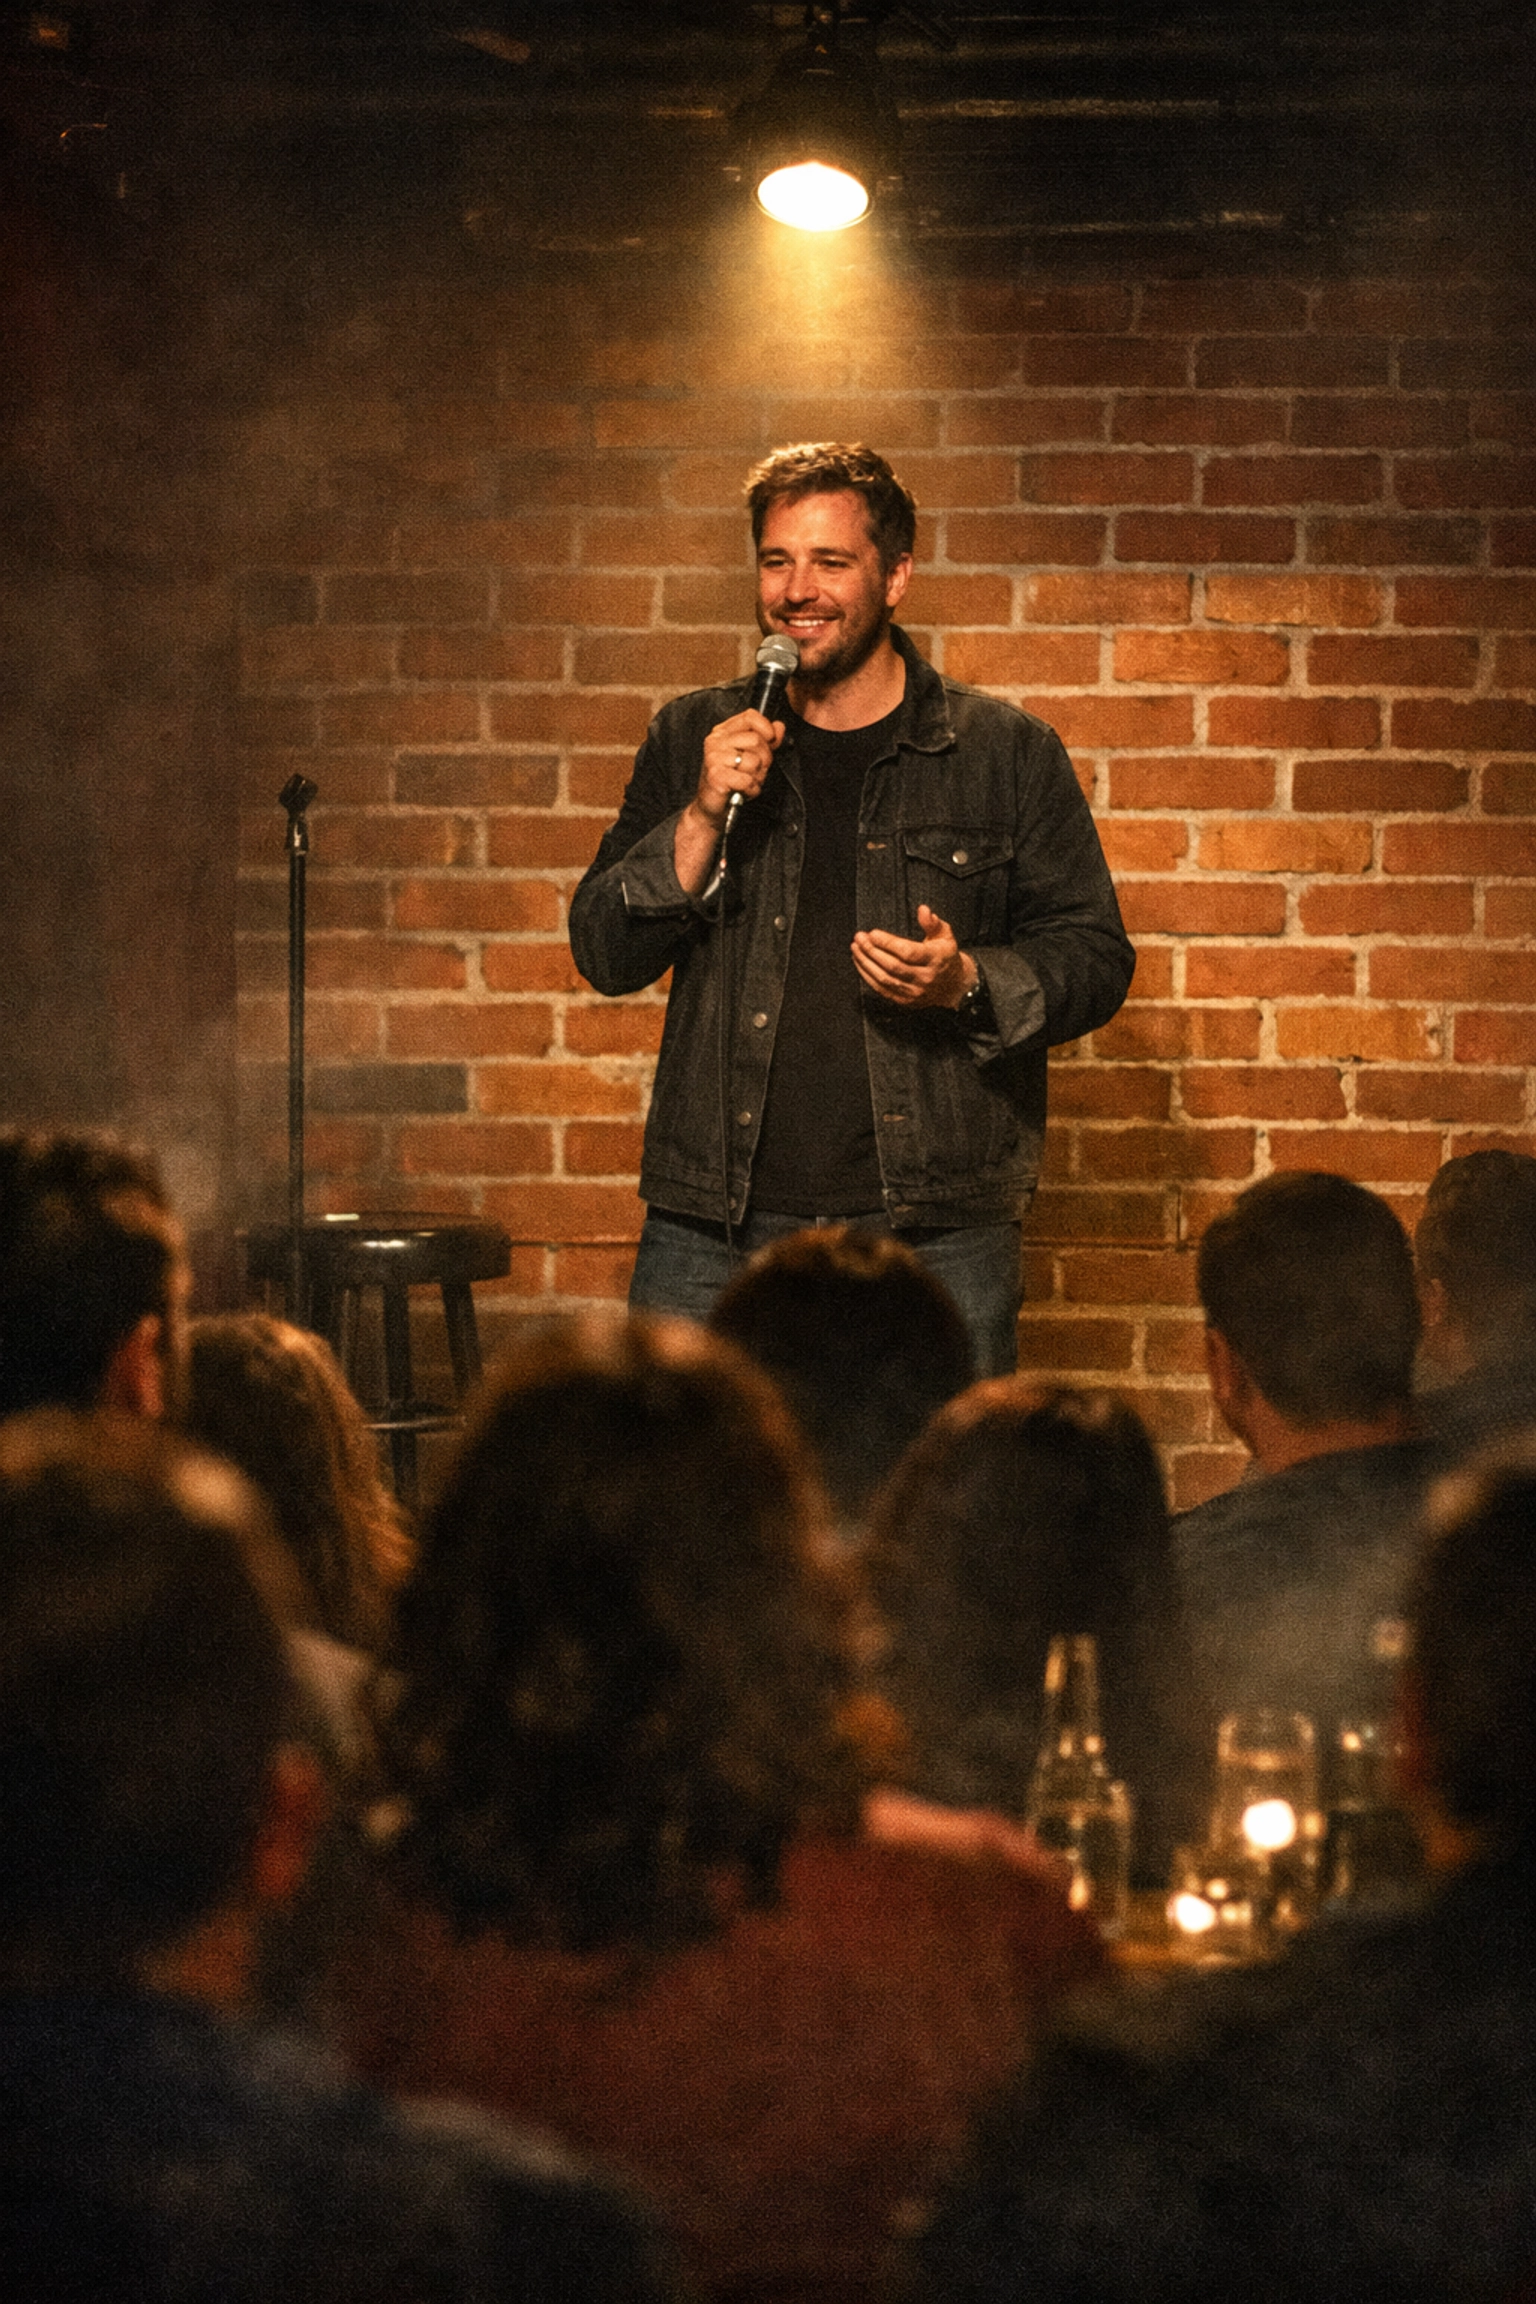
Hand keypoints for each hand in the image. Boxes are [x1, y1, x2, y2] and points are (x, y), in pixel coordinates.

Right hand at [690, 708, 783, 831]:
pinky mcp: (716, 776)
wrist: (710, 807)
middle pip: (756, 740)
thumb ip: (766, 740)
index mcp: (723, 732)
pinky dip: (751, 790)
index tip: (770, 740)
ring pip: (754, 761)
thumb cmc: (730, 781)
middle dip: (764, 759)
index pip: (750, 716)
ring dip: (757, 777)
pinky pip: (747, 779)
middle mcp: (716, 741)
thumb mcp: (751, 756)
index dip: (766, 728)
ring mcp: (714, 758)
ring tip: (746, 781)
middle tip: (755, 770)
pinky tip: (743, 791)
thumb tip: (779, 726)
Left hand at [852, 904, 975, 1009]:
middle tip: (859, 938)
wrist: (953, 986)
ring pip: (885, 979)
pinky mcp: (905, 1001)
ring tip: (855, 948)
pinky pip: (882, 990)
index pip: (908, 952)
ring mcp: (914, 992)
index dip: (888, 943)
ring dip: (866, 963)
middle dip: (872, 951)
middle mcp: (925, 978)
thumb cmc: (945, 956)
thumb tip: (923, 910)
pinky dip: (868, 976)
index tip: (873, 933)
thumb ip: (932, 923)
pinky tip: (860, 963)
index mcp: (935, 959)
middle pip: (893, 966)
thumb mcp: (945, 935)